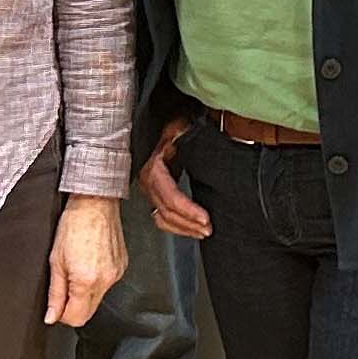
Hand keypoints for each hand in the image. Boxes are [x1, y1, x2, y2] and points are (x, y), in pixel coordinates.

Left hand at [46, 193, 126, 325]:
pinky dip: (96, 280)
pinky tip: (89, 262)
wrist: (95, 203)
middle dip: (74, 306)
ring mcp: (117, 274)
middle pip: (89, 312)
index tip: (56, 306)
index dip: (62, 315)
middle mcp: (105, 280)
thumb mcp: (55, 261)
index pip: (76, 318)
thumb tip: (52, 315)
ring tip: (77, 269)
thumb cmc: (74, 225)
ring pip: (98, 299)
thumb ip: (55, 293)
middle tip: (64, 287)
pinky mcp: (122, 266)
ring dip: (85, 292)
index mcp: (86, 281)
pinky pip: (107, 284)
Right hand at [137, 119, 211, 239]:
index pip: (170, 197)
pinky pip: (162, 217)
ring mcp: (150, 190)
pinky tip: (190, 229)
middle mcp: (149, 182)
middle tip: (208, 229)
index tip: (205, 219)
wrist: (162, 126)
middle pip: (167, 212)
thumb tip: (185, 134)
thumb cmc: (171, 126)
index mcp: (154, 169)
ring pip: (163, 218)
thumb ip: (183, 132)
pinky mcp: (155, 194)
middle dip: (189, 224)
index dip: (188, 210)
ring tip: (202, 232)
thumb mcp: (178, 127)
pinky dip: (176, 226)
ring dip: (183, 229)